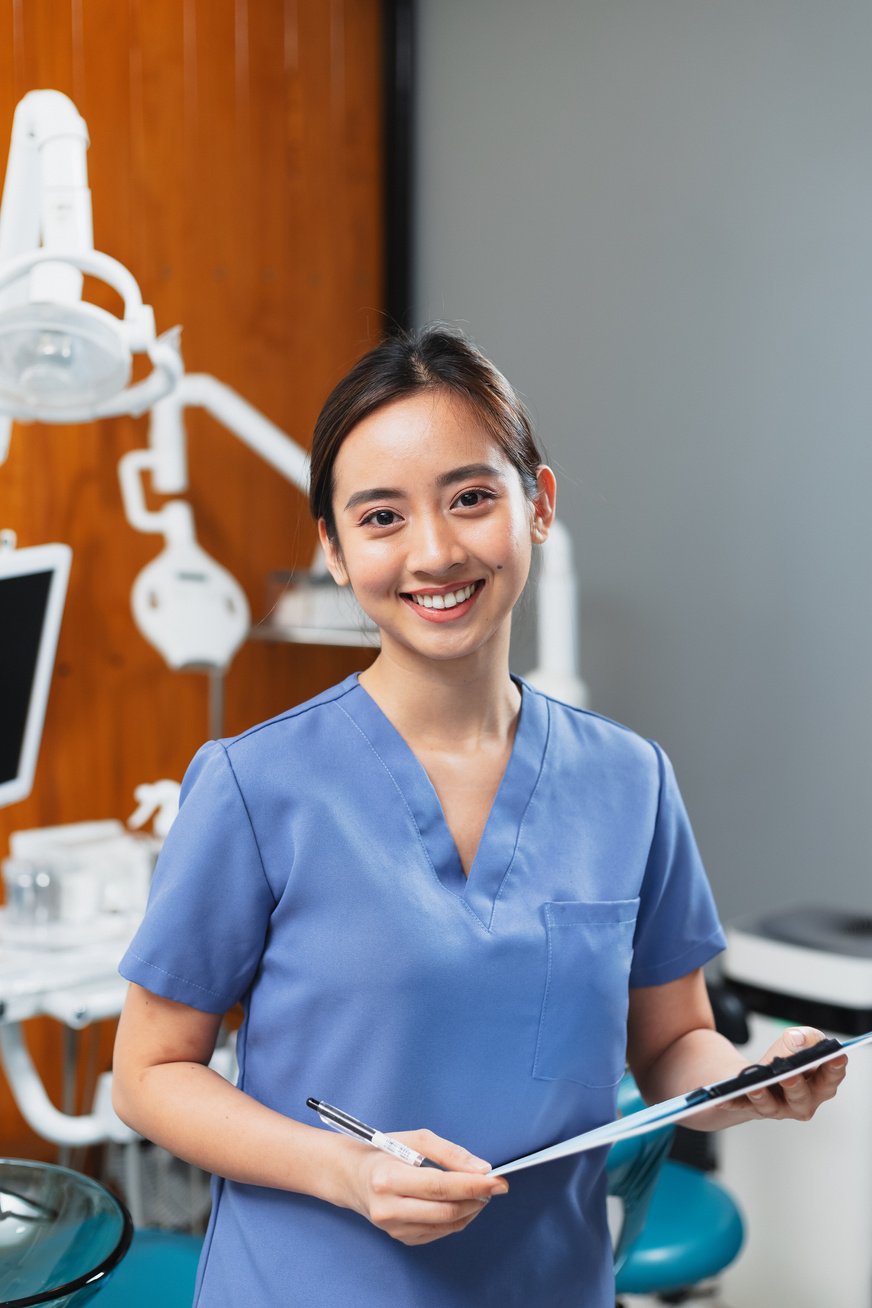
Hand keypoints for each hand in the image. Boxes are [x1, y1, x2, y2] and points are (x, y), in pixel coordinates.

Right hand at [342, 1128, 508, 1244]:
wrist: (353, 1177)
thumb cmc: (384, 1152)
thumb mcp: (415, 1139)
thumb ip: (450, 1153)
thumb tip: (481, 1169)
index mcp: (389, 1178)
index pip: (440, 1186)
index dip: (473, 1184)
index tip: (498, 1180)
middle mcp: (389, 1208)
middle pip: (446, 1210)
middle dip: (478, 1198)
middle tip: (496, 1185)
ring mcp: (394, 1228)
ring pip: (446, 1224)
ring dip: (471, 1209)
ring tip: (481, 1192)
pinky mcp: (401, 1238)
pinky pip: (439, 1232)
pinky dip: (457, 1219)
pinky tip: (462, 1203)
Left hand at [722, 1025, 846, 1122]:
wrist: (757, 1077)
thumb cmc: (784, 1058)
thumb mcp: (796, 1041)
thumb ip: (804, 1037)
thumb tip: (798, 1041)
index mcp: (820, 1084)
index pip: (831, 1077)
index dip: (835, 1068)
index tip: (835, 1056)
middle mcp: (803, 1102)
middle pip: (802, 1098)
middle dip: (796, 1086)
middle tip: (789, 1075)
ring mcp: (778, 1109)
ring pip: (772, 1107)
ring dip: (764, 1096)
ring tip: (754, 1086)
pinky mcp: (753, 1109)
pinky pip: (742, 1106)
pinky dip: (733, 1102)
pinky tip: (723, 1097)